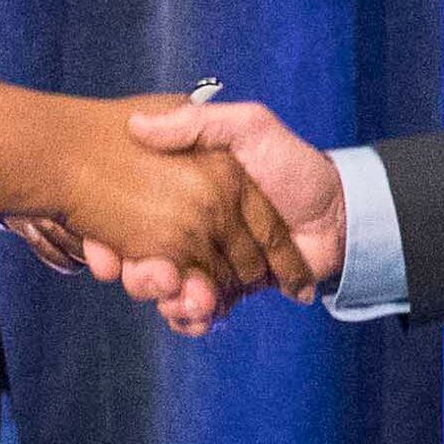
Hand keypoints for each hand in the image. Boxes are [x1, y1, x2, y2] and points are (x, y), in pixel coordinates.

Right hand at [48, 100, 317, 334]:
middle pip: (142, 265)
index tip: (105, 256)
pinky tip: (204, 313)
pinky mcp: (226, 292)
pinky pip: (196, 315)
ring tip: (195, 298)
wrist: (338, 214)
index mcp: (179, 195)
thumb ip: (197, 124)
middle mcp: (185, 232)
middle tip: (159, 277)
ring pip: (166, 294)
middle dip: (143, 279)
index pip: (127, 221)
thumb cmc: (292, 163)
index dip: (107, 243)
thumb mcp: (247, 127)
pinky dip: (193, 320)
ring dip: (172, 302)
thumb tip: (137, 123)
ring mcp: (204, 265)